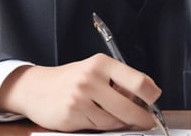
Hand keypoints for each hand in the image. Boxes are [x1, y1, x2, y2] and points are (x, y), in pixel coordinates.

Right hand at [0, 53, 160, 131]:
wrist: (36, 88)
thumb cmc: (70, 79)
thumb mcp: (94, 70)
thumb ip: (118, 81)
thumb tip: (145, 96)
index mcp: (101, 63)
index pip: (137, 81)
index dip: (151, 94)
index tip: (154, 99)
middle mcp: (91, 78)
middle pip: (128, 107)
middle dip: (141, 118)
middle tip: (147, 121)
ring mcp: (80, 98)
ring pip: (114, 121)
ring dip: (121, 123)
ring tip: (118, 117)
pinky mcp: (72, 116)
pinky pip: (99, 128)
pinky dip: (104, 127)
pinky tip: (98, 118)